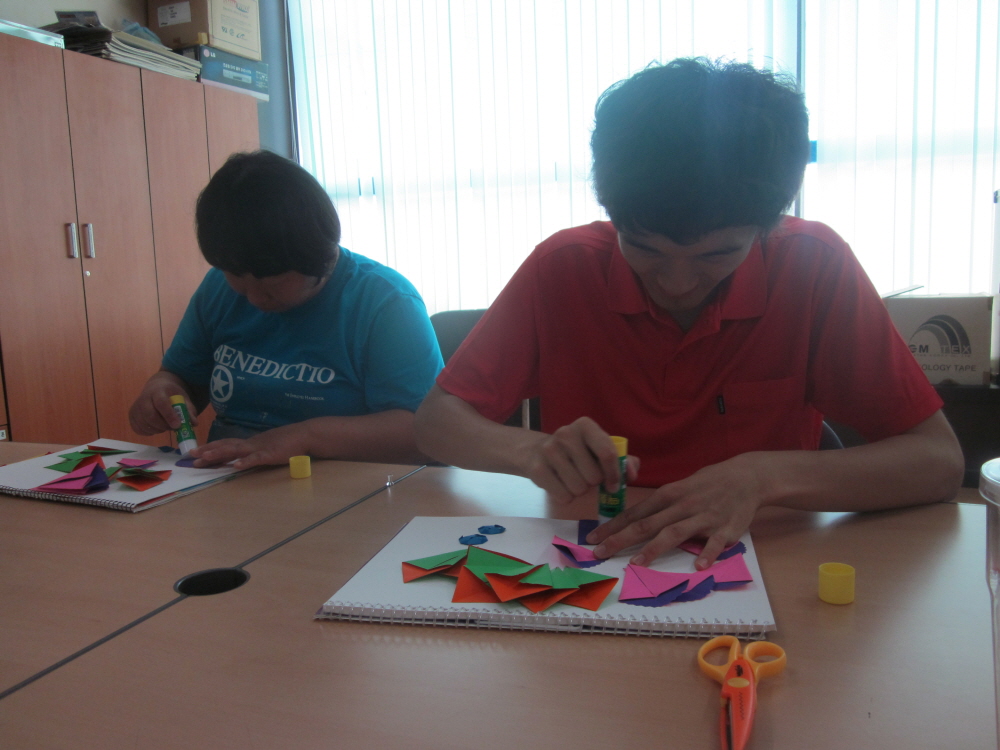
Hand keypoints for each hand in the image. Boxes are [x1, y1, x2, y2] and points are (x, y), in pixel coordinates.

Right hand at [129, 372, 198, 435]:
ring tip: (166, 426)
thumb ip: (188, 410)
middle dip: (163, 425)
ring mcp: (136, 407)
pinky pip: (138, 429)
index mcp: (158, 391)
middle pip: (150, 416)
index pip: (161, 403)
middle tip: (173, 427)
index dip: (169, 416)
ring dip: (157, 429)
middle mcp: (144, 398)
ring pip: (144, 424)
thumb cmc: (171, 394)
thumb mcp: (183, 398)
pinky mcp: (131, 415)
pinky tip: (156, 428)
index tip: (178, 425)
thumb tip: (193, 423)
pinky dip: (149, 432)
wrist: (157, 387)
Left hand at [188, 423, 309, 469]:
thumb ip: (255, 451)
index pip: (226, 444)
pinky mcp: (271, 454)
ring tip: (205, 458)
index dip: (210, 447)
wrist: (305, 435)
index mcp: (250, 443)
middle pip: (226, 446)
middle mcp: (251, 444)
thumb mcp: (267, 446)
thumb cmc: (288, 442)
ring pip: (236, 450)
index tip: (195, 452)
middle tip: (191, 456)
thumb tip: (242, 458)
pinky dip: (246, 462)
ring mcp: (260, 448)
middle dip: (208, 451)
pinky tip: (237, 466)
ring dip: (220, 454)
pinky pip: (256, 459)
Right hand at [522, 417, 638, 502]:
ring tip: (573, 480)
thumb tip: (632, 473)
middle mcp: (566, 433)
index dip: (614, 474)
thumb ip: (622, 460)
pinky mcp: (537, 469)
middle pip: (593, 476)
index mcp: (586, 426)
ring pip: (579, 488)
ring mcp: (549, 450)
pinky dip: (566, 497)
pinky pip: (563, 496)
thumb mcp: (599, 450)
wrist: (536, 451)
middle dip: (593, 483)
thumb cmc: (577, 452)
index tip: (613, 486)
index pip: (607, 453)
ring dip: (580, 490)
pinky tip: (560, 484)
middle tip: (586, 477)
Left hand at [586, 453, 768, 568]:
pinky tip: (699, 566)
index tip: (593, 540)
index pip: (634, 513)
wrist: (747, 476)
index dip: (612, 527)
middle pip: (646, 524)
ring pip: (674, 532)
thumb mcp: (680, 487)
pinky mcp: (725, 528)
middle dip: (620, 539)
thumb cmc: (708, 484)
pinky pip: (715, 542)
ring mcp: (703, 517)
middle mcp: (681, 505)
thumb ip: (660, 505)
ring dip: (654, 548)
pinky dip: (707, 553)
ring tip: (636, 563)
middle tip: (599, 553)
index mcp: (668, 495)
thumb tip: (634, 521)